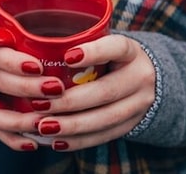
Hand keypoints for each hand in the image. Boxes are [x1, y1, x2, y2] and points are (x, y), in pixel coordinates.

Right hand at [0, 18, 64, 150]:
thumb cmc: (3, 34)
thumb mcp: (9, 24)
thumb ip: (30, 31)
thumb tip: (76, 41)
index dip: (14, 62)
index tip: (40, 67)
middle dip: (25, 88)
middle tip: (56, 91)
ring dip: (18, 120)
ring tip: (45, 124)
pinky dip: (11, 137)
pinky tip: (33, 143)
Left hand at [33, 34, 155, 150]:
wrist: (148, 80)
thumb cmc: (111, 58)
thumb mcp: (105, 44)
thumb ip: (81, 45)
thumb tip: (37, 48)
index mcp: (132, 52)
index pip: (117, 48)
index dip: (94, 52)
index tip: (66, 57)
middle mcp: (140, 77)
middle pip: (106, 91)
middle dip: (70, 101)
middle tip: (39, 104)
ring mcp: (139, 104)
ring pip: (105, 118)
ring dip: (71, 125)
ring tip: (44, 126)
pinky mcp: (132, 124)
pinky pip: (105, 135)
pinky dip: (79, 140)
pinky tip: (57, 141)